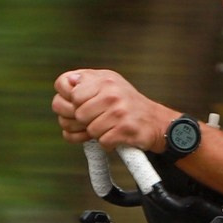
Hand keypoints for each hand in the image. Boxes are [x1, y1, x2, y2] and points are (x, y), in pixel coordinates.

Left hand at [53, 68, 178, 151]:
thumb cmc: (126, 106)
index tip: (79, 108)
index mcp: (103, 79)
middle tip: (95, 122)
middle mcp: (111, 92)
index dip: (69, 103)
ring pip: (90, 130)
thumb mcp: (108, 86)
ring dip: (98, 134)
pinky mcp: (126, 128)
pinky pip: (103, 141)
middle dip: (84, 122)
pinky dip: (108, 143)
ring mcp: (119, 110)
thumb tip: (66, 85)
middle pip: (77, 113)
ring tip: (110, 127)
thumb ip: (86, 83)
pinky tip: (117, 135)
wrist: (156, 122)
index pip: (68, 90)